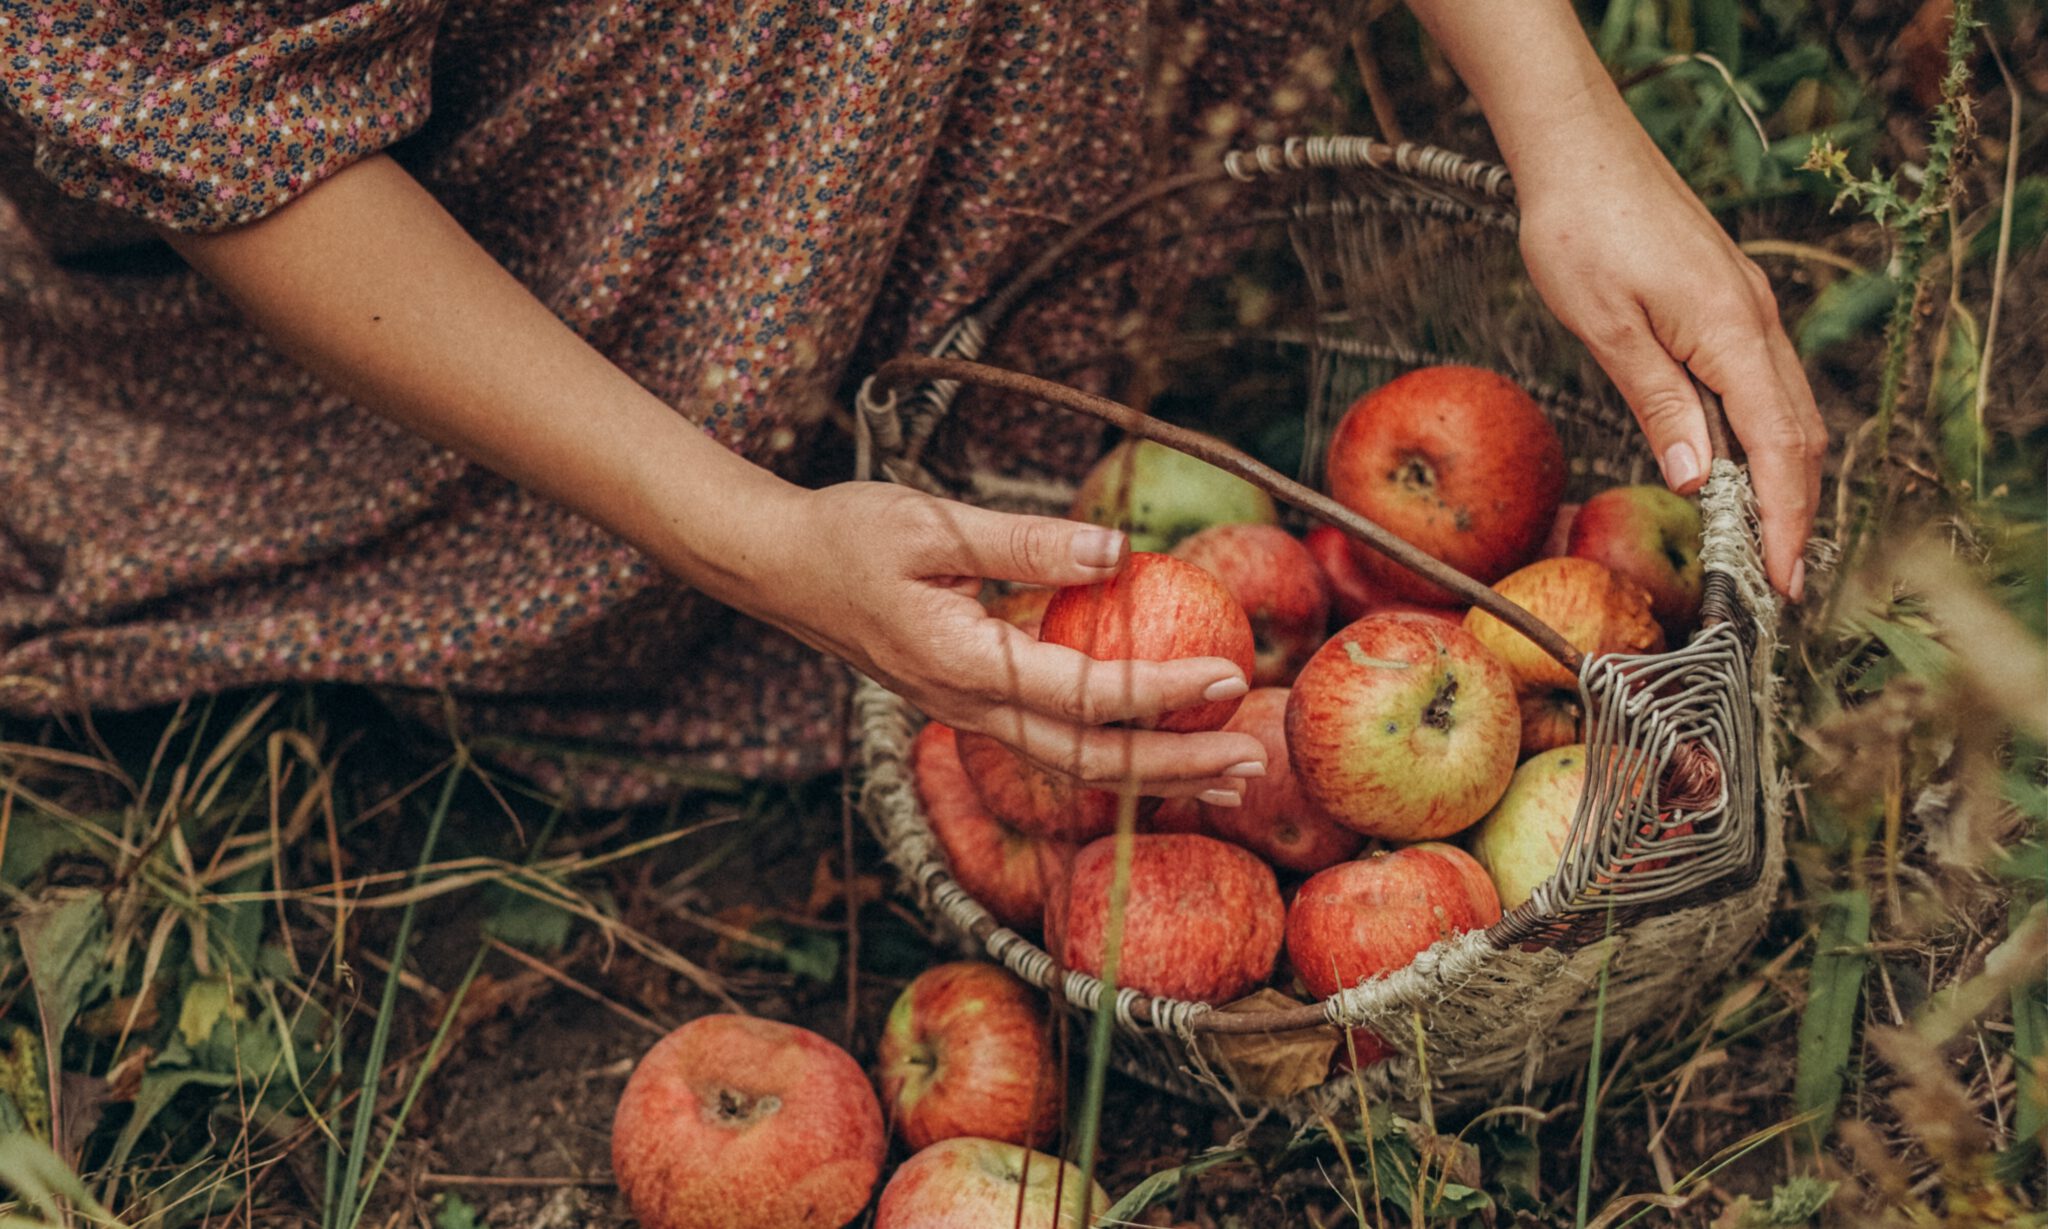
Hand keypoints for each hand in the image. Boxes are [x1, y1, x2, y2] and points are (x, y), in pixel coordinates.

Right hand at [755, 482, 1266, 801]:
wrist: (778, 570)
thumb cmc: (849, 535)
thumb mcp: (932, 522)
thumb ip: (1025, 542)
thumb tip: (1118, 551)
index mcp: (963, 665)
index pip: (1084, 695)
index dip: (1162, 692)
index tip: (1230, 677)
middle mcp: (968, 707)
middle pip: (1088, 763)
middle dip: (1176, 769)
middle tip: (1254, 762)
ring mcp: (966, 715)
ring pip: (1072, 766)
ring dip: (1154, 776)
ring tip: (1229, 778)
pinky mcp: (968, 705)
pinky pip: (1053, 745)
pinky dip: (1115, 755)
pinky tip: (1158, 749)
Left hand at [1512, 130, 1824, 599]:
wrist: (1578, 149)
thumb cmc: (1579, 228)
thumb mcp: (1607, 326)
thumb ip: (1658, 401)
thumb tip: (1696, 476)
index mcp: (1730, 331)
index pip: (1778, 447)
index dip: (1786, 519)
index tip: (1782, 580)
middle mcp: (1754, 321)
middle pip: (1797, 435)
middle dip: (1794, 513)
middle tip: (1776, 583)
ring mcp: (1745, 309)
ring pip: (1786, 410)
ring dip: (1781, 478)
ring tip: (1763, 542)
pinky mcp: (1725, 302)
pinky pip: (1761, 383)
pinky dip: (1761, 436)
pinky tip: (1734, 467)